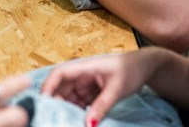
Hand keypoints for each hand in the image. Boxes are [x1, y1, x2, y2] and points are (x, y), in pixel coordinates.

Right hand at [41, 51, 159, 126]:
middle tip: (57, 121)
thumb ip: (102, 106)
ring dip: (68, 110)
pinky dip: (78, 112)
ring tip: (69, 122)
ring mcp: (85, 83)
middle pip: (61, 88)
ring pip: (69, 98)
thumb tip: (88, 125)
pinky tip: (81, 121)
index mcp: (85, 67)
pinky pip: (79, 103)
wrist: (145, 67)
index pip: (59, 74)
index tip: (43, 104)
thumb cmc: (131, 71)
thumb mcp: (117, 90)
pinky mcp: (90, 91)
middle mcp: (81, 74)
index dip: (48, 87)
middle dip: (58, 104)